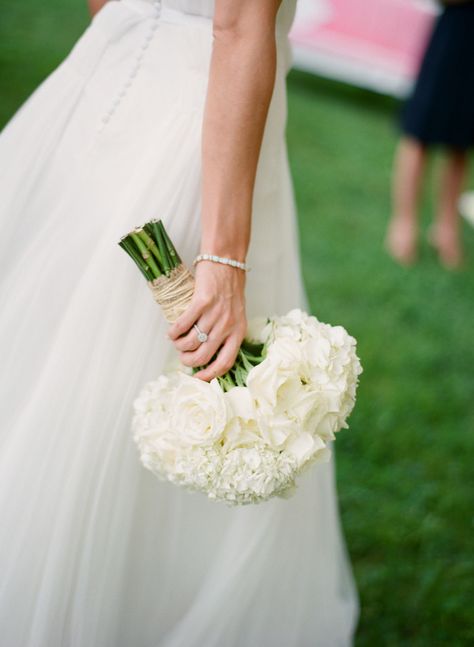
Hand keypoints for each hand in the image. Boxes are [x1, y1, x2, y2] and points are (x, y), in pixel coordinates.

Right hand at [168, 262, 246, 380]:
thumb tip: (206, 352)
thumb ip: (226, 332)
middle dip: (187, 361)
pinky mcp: (202, 302)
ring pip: (190, 342)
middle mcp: (228, 326)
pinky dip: (173, 332)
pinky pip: (183, 325)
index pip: (225, 362)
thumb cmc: (230, 289)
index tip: (198, 378)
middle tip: (182, 357)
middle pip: (203, 356)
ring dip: (178, 346)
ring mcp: (215, 314)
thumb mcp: (236, 314)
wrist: (227, 262)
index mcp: (238, 332)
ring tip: (176, 341)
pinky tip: (171, 332)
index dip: (209, 375)